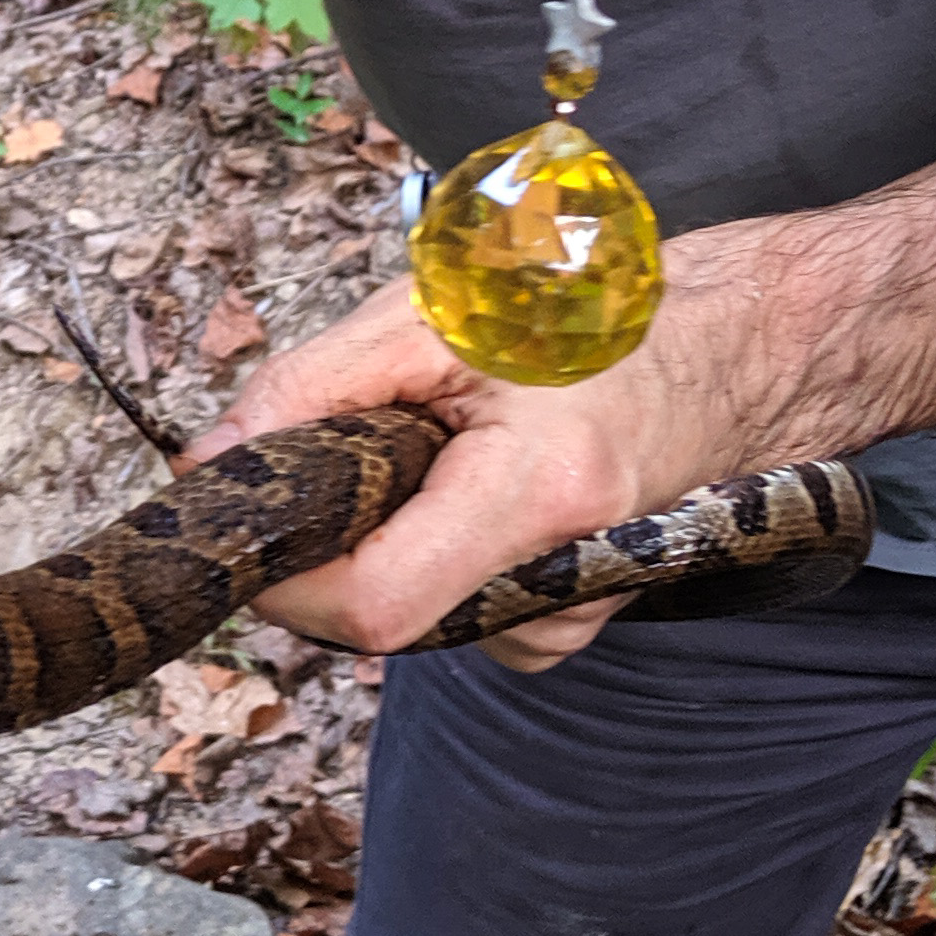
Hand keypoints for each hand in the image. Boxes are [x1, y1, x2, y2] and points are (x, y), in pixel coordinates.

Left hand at [209, 243, 783, 669]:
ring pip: (419, 615)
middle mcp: (565, 581)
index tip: (249, 525)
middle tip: (355, 452)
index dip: (288, 583)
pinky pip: (462, 610)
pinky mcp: (570, 619)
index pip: (374, 607)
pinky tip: (478, 487)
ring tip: (443, 450)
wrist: (727, 351)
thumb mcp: (428, 318)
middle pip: (385, 619)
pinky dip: (439, 553)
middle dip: (336, 547)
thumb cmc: (590, 316)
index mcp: (536, 497)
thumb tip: (207, 462)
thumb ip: (308, 390)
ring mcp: (575, 613)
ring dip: (391, 540)